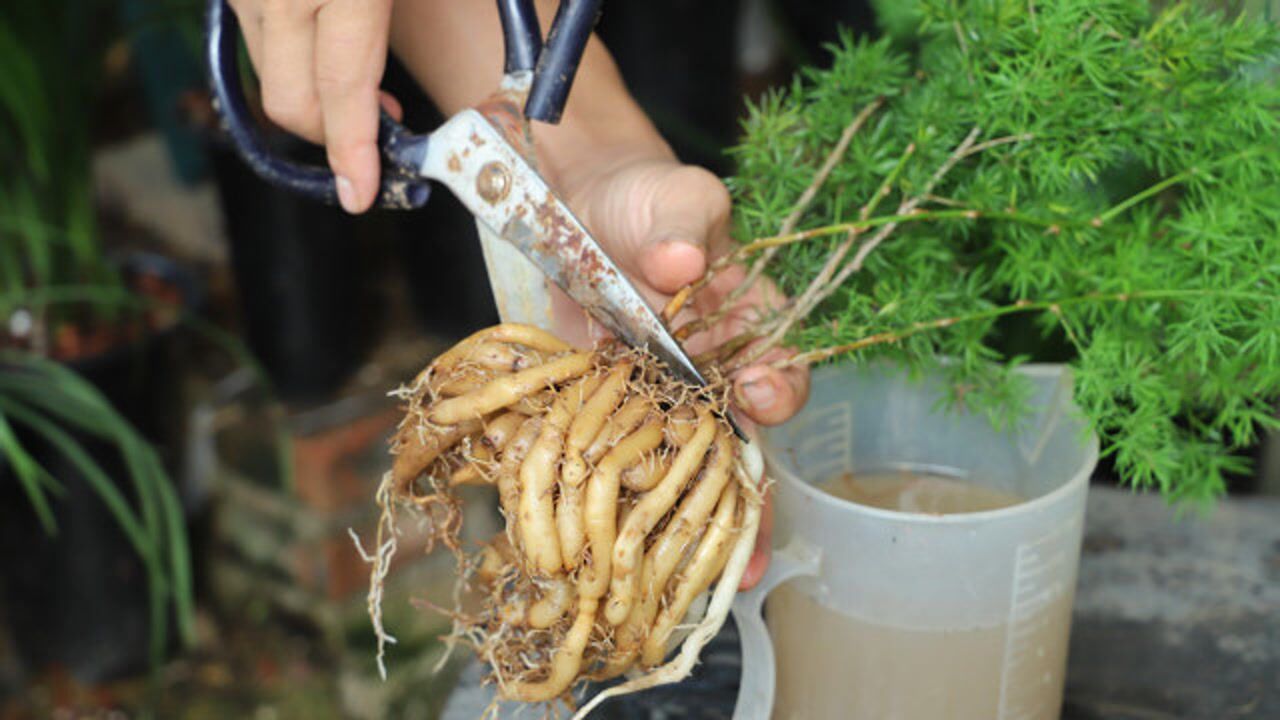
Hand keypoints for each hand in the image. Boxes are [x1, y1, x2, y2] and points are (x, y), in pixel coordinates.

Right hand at [228, 0, 399, 212]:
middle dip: (332, 133)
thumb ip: (394, 37)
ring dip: (311, 96)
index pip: (340, 89)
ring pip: (267, 76)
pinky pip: (254, 39)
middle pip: (290, 102)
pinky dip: (290, 57)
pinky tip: (325, 43)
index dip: (352, 148)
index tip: (361, 192)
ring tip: (363, 80)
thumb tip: (389, 108)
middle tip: (382, 126)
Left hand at [549, 148, 807, 588]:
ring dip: (693, 522)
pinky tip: (621, 547)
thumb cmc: (642, 196)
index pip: (779, 366)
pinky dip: (622, 499)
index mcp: (746, 319)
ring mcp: (658, 393)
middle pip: (738, 441)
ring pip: (683, 465)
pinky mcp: (607, 407)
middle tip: (740, 548)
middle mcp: (710, 368)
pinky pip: (622, 457)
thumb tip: (682, 260)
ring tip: (698, 581)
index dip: (778, 390)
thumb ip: (686, 221)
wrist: (572, 202)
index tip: (762, 397)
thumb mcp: (674, 196)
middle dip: (744, 500)